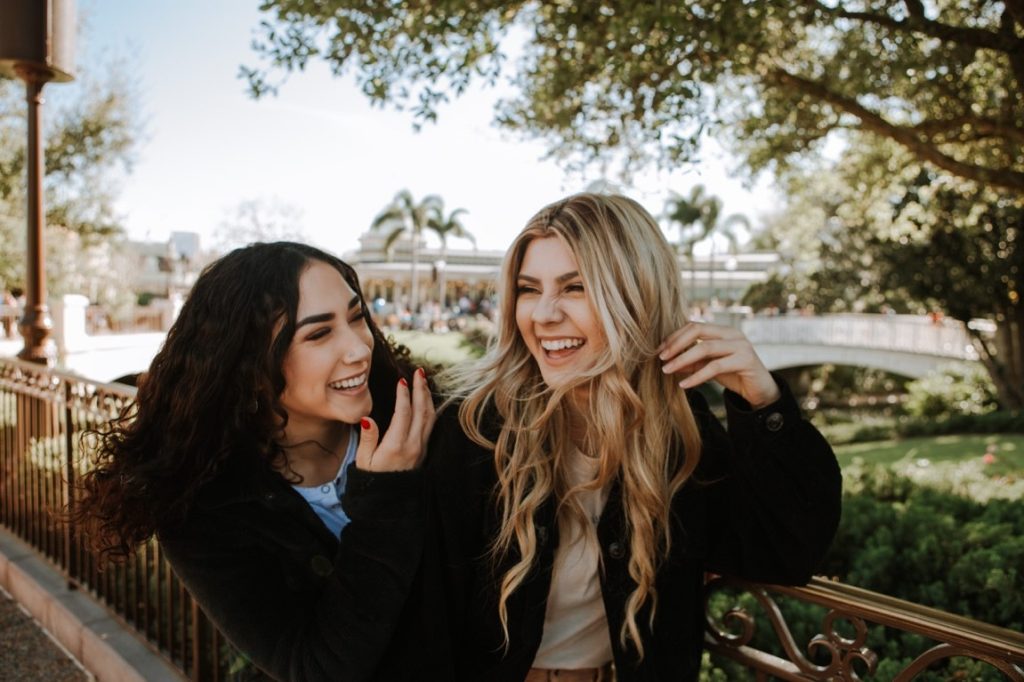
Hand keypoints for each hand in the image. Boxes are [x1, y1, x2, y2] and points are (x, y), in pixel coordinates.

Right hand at [355, 368, 435, 470]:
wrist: (389, 499)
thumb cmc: (372, 478)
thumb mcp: (364, 460)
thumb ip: (368, 438)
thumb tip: (367, 418)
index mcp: (396, 445)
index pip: (403, 413)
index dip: (403, 395)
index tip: (401, 380)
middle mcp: (413, 444)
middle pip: (421, 411)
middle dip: (421, 389)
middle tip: (419, 372)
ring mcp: (421, 447)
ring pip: (430, 417)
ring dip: (428, 397)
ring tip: (424, 381)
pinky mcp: (424, 450)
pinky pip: (431, 425)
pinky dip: (430, 409)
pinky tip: (427, 400)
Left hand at [658, 322, 780, 408]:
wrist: (760, 390)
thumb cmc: (734, 375)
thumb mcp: (708, 367)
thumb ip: (691, 362)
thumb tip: (668, 362)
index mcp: (723, 330)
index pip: (694, 325)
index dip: (674, 336)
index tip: (659, 351)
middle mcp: (732, 333)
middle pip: (698, 330)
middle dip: (676, 343)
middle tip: (661, 358)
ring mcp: (741, 345)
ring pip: (705, 347)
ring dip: (682, 359)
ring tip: (667, 371)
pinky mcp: (745, 360)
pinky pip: (715, 367)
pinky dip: (696, 376)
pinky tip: (684, 384)